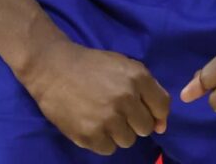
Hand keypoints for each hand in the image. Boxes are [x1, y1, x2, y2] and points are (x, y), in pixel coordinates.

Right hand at [17, 38, 169, 153]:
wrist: (53, 68)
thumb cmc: (91, 66)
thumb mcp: (125, 66)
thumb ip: (148, 90)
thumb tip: (162, 125)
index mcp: (138, 78)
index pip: (162, 107)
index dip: (156, 114)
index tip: (143, 114)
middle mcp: (126, 98)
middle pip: (145, 128)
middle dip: (134, 123)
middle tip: (117, 113)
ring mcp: (108, 118)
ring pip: (128, 141)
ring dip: (117, 133)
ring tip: (102, 118)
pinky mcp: (90, 134)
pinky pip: (108, 149)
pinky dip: (102, 141)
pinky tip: (92, 125)